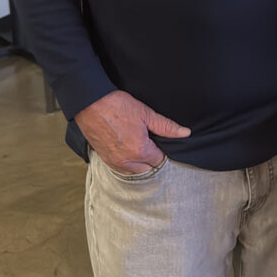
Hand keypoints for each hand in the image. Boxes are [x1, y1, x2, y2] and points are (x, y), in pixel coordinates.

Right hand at [74, 90, 190, 174]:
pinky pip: (121, 169)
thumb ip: (166, 127)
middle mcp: (127, 161)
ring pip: (134, 172)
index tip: (160, 141)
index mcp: (140, 150)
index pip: (159, 160)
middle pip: (147, 169)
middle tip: (151, 143)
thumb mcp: (146, 114)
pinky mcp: (104, 160)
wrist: (91, 104)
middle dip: (152, 159)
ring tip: (140, 146)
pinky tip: (128, 150)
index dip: (162, 151)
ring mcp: (114, 162)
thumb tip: (185, 133)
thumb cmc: (118, 106)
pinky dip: (127, 164)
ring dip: (140, 164)